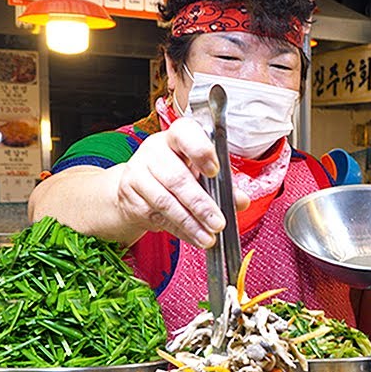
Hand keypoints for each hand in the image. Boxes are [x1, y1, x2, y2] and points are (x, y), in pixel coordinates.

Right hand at [113, 117, 249, 248]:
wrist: (138, 186)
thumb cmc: (177, 174)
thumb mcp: (202, 173)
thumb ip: (224, 186)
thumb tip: (241, 201)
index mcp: (177, 137)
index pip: (185, 134)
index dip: (200, 151)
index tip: (215, 170)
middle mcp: (154, 150)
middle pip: (176, 177)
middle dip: (200, 204)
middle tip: (218, 223)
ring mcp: (138, 171)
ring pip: (165, 201)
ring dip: (190, 223)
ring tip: (208, 237)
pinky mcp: (129, 194)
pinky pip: (156, 216)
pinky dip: (179, 230)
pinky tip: (193, 237)